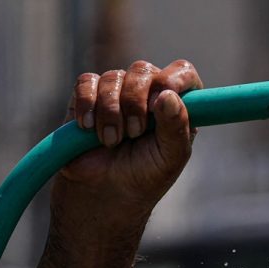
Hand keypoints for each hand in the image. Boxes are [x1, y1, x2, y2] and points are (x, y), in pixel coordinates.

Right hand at [56, 59, 203, 224]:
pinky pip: (86, 83)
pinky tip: (87, 128)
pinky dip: (87, 104)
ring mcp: (117, 92)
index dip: (174, 78)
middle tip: (134, 133)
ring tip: (110, 142)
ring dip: (111, 112)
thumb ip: (177, 126)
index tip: (163, 97)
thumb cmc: (143, 178)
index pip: (182, 72)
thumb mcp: (170, 158)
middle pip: (143, 71)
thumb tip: (168, 95)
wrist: (102, 195)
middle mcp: (147, 93)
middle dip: (136, 102)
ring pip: (113, 77)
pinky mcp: (87, 97)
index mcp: (175, 105)